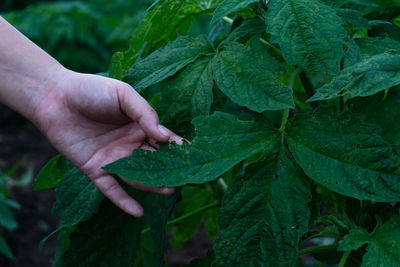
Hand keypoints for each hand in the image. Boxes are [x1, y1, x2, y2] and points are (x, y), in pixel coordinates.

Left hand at [33, 70, 181, 216]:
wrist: (54, 96)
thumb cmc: (91, 89)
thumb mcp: (123, 94)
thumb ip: (144, 113)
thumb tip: (166, 136)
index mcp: (139, 126)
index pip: (165, 140)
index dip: (179, 148)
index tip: (196, 156)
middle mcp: (129, 144)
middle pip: (154, 162)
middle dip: (170, 170)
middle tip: (188, 179)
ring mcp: (113, 158)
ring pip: (137, 177)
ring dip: (153, 185)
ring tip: (170, 190)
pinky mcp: (95, 169)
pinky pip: (111, 189)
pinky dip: (123, 201)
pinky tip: (138, 213)